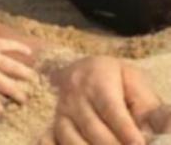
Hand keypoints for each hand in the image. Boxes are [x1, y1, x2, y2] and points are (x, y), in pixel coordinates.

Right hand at [38, 56, 169, 143]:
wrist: (82, 69)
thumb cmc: (116, 79)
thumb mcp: (135, 83)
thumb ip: (151, 108)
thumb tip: (166, 133)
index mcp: (97, 79)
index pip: (111, 109)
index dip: (125, 131)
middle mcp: (75, 94)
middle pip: (93, 128)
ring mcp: (61, 110)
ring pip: (70, 137)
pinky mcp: (53, 124)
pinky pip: (49, 139)